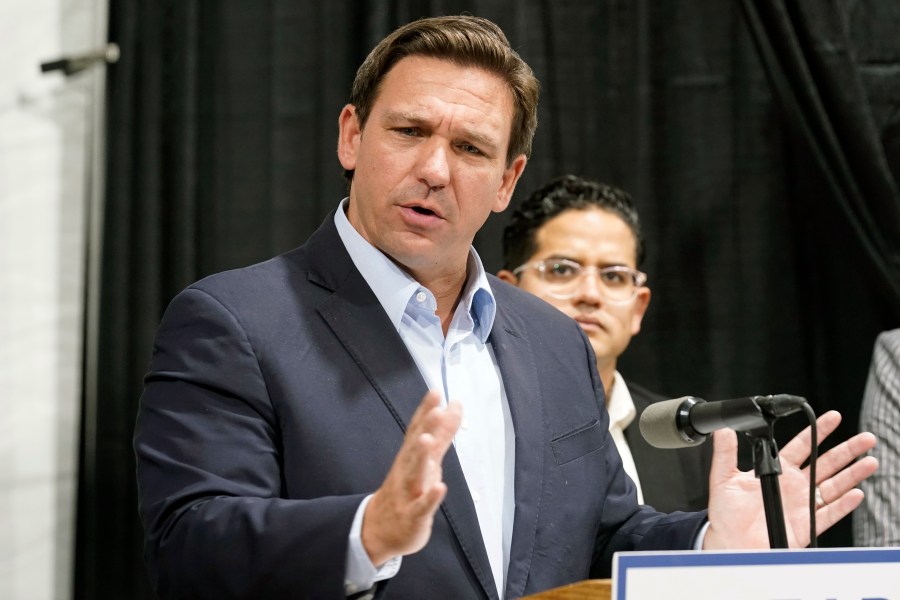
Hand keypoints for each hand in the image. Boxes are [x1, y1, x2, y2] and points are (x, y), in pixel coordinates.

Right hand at [362, 390, 461, 565]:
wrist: (380, 529)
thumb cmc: (408, 488)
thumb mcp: (427, 459)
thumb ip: (442, 433)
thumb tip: (454, 405)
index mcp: (410, 455)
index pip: (417, 429)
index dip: (426, 410)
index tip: (436, 391)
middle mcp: (407, 470)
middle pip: (415, 446)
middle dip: (425, 428)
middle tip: (436, 409)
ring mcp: (408, 493)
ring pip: (414, 473)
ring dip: (421, 456)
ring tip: (428, 440)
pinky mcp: (413, 516)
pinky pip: (422, 506)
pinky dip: (431, 497)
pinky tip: (440, 487)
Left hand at [703, 410, 877, 548]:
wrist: (729, 543)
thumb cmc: (726, 514)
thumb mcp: (722, 479)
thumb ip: (725, 453)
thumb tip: (722, 430)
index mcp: (775, 470)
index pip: (800, 446)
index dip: (816, 431)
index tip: (831, 418)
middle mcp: (793, 485)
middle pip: (825, 463)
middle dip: (846, 450)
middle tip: (864, 439)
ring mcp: (802, 504)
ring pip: (833, 485)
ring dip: (852, 474)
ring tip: (869, 462)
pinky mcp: (807, 525)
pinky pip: (829, 513)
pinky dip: (843, 505)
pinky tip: (855, 494)